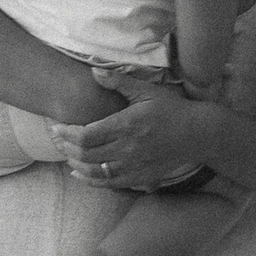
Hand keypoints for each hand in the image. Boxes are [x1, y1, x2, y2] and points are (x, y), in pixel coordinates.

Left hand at [59, 89, 212, 190]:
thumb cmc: (172, 109)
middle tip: (57, 141)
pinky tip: (81, 174)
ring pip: (95, 171)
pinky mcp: (141, 177)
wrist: (198, 133)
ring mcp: (134, 165)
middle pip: (86, 154)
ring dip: (76, 165)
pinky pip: (110, 184)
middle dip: (66, 148)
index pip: (86, 134)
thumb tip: (93, 71)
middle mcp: (128, 148)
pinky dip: (92, 180)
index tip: (57, 128)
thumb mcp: (147, 91)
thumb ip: (118, 82)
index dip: (67, 133)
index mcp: (127, 124)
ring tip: (67, 156)